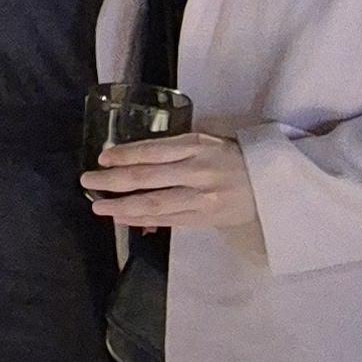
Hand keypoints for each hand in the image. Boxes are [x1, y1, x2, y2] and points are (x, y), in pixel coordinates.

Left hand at [82, 129, 263, 244]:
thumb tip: (135, 159)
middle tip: (88, 181)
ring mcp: (201, 197)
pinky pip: (168, 220)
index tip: (102, 158)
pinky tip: (124, 219)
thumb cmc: (236, 158)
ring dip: (122, 206)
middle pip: (147, 177)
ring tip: (99, 206)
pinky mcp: (205, 218)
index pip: (152, 151)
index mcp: (197, 145)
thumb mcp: (209, 141)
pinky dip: (143, 220)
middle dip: (113, 180)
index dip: (124, 155)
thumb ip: (176, 148)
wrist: (273, 185)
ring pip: (154, 204)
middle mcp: (197, 170)